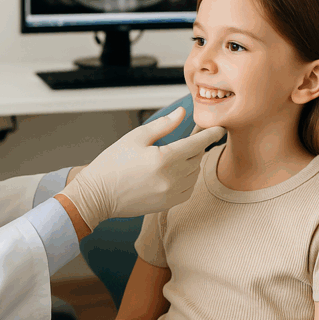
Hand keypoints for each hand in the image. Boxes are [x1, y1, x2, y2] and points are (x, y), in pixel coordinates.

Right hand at [61, 107, 224, 228]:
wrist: (98, 195)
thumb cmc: (112, 164)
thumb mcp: (136, 137)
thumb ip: (163, 125)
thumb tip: (182, 114)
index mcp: (164, 158)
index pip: (197, 143)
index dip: (211, 135)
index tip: (220, 129)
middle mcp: (171, 178)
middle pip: (196, 158)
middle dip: (195, 147)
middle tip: (189, 139)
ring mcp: (170, 194)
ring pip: (194, 174)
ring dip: (191, 163)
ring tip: (176, 156)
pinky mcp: (167, 205)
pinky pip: (188, 189)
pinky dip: (187, 179)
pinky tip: (175, 173)